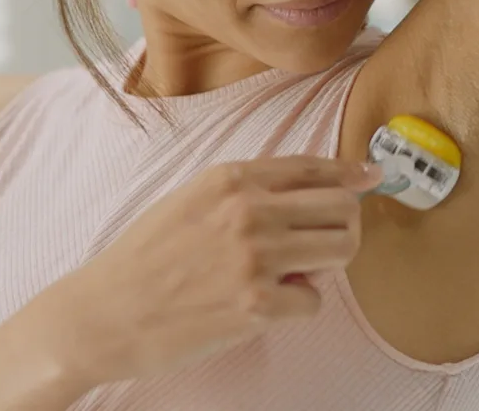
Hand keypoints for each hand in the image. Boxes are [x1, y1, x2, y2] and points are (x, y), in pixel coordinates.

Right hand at [47, 156, 381, 386]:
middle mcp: (249, 210)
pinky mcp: (257, 304)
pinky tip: (264, 305)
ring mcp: (255, 257)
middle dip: (344, 224)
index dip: (350, 172)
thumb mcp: (193, 198)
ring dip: (326, 263)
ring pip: (342, 248)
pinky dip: (297, 305)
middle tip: (323, 242)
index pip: (312, 167)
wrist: (106, 311)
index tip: (371, 176)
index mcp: (231, 178)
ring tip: (293, 272)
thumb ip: (248, 192)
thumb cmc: (146, 256)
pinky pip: (314, 300)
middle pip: (342, 206)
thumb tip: (309, 196)